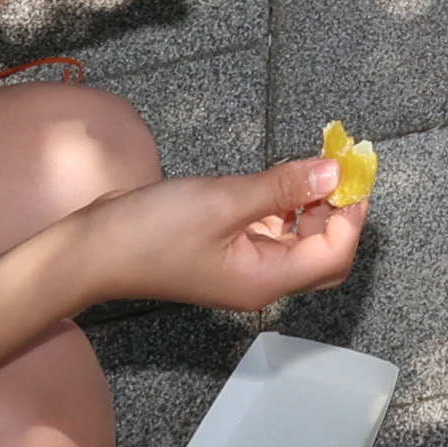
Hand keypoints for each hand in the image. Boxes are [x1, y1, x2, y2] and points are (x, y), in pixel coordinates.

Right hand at [72, 155, 368, 313]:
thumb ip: (283, 187)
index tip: (355, 167)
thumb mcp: (224, 201)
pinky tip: (282, 181)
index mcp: (265, 280)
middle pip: (324, 255)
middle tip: (341, 166)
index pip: (334, 254)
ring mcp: (243, 268)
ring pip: (299, 241)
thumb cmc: (150, 232)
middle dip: (340, 212)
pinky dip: (285, 207)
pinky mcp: (226, 252)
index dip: (352, 212)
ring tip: (315, 165)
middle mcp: (260, 280)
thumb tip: (334, 173)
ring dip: (314, 206)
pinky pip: (272, 233)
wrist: (93, 249)